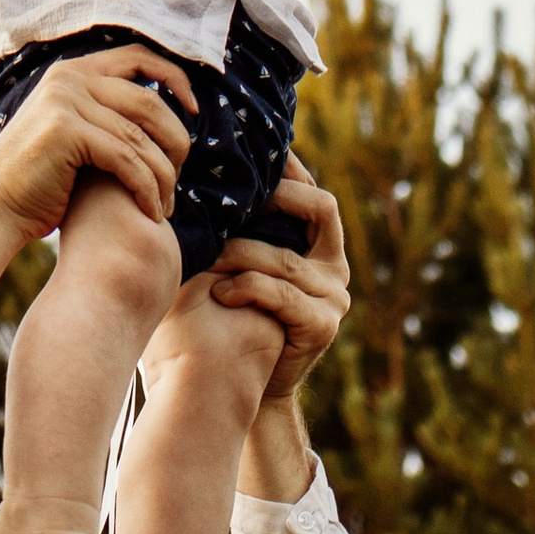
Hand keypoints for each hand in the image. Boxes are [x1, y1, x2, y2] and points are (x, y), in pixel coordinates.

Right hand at [0, 48, 197, 303]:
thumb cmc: (37, 182)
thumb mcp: (72, 134)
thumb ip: (105, 115)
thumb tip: (162, 117)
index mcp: (72, 72)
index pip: (138, 56)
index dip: (174, 78)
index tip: (194, 109)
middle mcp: (69, 78)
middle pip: (148, 100)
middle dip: (174, 141)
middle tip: (178, 176)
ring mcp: (65, 101)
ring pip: (141, 137)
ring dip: (162, 176)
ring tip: (165, 204)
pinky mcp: (66, 131)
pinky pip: (127, 160)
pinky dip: (145, 188)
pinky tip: (150, 211)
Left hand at [179, 158, 350, 421]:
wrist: (243, 386)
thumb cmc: (230, 314)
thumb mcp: (238, 262)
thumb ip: (238, 225)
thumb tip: (200, 170)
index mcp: (319, 243)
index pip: (312, 189)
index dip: (289, 167)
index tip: (251, 147)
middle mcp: (334, 266)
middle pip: (321, 208)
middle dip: (278, 197)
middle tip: (231, 195)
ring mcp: (333, 297)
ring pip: (285, 258)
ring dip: (240, 253)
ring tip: (206, 253)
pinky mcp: (322, 326)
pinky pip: (282, 296)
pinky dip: (247, 289)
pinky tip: (220, 293)